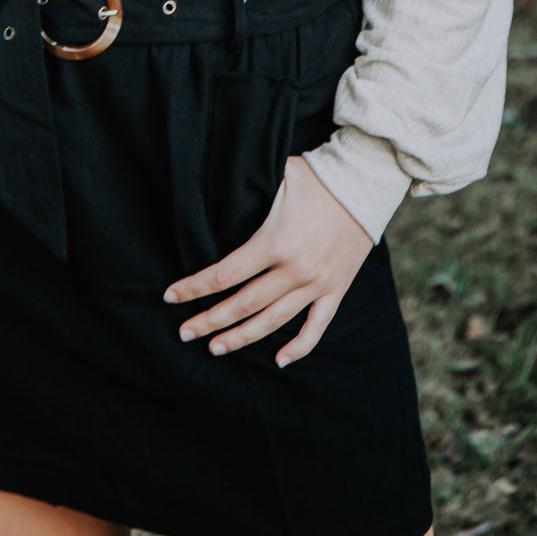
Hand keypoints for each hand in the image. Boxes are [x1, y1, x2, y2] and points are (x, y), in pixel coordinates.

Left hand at [163, 154, 372, 364]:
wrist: (366, 183)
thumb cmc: (317, 175)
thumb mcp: (278, 176)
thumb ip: (249, 190)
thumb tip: (216, 190)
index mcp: (274, 242)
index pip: (224, 274)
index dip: (195, 287)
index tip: (171, 296)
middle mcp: (294, 270)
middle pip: (242, 304)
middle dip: (209, 320)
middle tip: (183, 332)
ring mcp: (317, 284)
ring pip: (272, 322)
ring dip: (241, 337)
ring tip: (215, 347)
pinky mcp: (336, 290)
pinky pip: (316, 327)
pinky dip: (298, 347)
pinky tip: (278, 360)